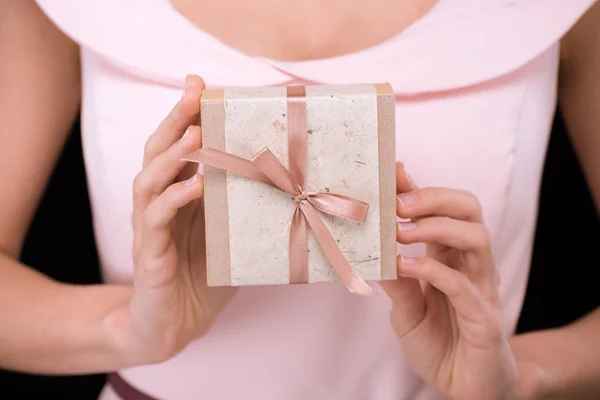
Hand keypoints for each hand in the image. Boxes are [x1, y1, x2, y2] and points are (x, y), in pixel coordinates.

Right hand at [125, 75, 235, 363]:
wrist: (174, 324)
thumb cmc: (203, 276)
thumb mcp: (228, 233)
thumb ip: (243, 205)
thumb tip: (291, 182)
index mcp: (178, 195)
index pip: (177, 146)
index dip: (185, 114)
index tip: (201, 84)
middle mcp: (159, 204)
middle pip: (158, 152)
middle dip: (175, 119)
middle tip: (194, 91)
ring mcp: (150, 227)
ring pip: (149, 180)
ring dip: (172, 155)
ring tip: (194, 135)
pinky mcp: (150, 254)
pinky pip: (157, 220)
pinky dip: (174, 199)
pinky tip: (195, 185)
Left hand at [380, 163, 523, 399]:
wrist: (466, 389)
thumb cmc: (439, 345)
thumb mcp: (407, 310)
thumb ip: (396, 280)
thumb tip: (371, 250)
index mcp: (451, 258)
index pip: (443, 210)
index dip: (419, 189)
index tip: (392, 172)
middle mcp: (471, 266)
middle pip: (469, 210)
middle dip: (434, 197)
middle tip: (397, 203)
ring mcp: (482, 289)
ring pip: (476, 238)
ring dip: (437, 227)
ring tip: (401, 230)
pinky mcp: (485, 319)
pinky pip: (464, 286)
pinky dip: (433, 270)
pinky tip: (406, 266)